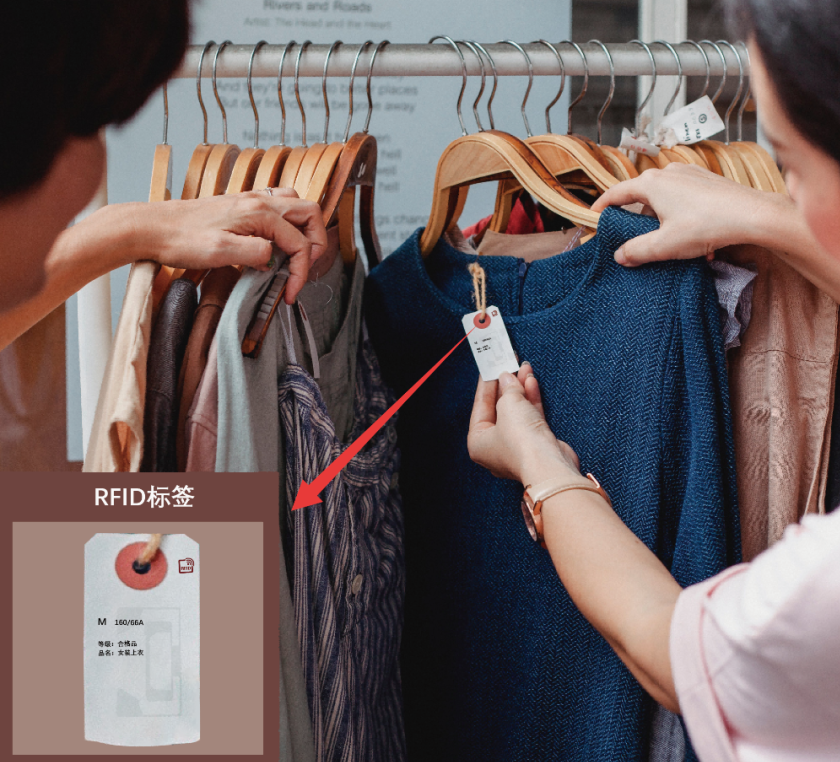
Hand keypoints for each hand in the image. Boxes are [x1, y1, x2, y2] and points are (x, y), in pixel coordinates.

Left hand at [117, 188, 327, 302]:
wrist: (151, 227)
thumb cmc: (180, 239)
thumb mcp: (220, 252)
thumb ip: (256, 253)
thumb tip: (276, 258)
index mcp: (259, 212)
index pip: (299, 242)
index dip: (301, 271)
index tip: (290, 293)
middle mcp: (259, 201)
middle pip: (310, 213)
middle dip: (315, 243)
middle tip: (304, 270)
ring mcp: (251, 200)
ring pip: (296, 207)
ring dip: (304, 231)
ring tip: (294, 257)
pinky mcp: (241, 206)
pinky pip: (278, 208)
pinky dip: (287, 225)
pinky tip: (274, 244)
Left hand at [467, 362, 581, 484]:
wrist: (550, 466)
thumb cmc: (522, 444)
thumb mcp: (508, 406)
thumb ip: (507, 389)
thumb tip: (507, 378)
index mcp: (478, 442)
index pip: (480, 407)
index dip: (486, 385)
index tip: (489, 368)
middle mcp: (495, 446)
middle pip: (498, 408)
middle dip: (505, 386)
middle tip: (508, 365)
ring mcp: (517, 446)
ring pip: (516, 411)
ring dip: (520, 390)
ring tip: (523, 369)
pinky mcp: (536, 444)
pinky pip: (530, 417)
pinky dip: (531, 400)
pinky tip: (532, 382)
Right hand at [591, 163, 776, 266]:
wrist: (752, 215)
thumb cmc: (706, 225)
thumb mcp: (664, 245)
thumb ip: (636, 251)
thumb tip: (620, 255)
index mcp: (651, 184)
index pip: (617, 193)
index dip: (602, 206)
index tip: (594, 215)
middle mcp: (668, 172)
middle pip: (642, 196)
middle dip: (638, 219)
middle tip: (635, 238)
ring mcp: (690, 174)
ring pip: (664, 198)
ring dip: (663, 221)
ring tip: (672, 244)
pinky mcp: (707, 180)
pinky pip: (684, 198)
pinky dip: (681, 216)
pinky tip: (694, 236)